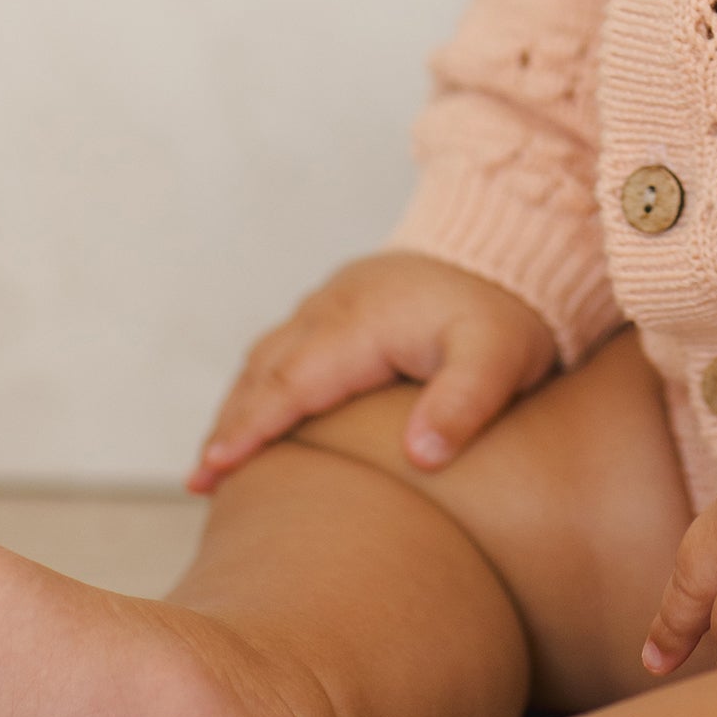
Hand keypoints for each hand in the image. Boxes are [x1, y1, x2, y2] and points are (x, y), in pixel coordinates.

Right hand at [187, 251, 557, 491]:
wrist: (517, 235)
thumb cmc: (510, 304)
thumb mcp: (501, 356)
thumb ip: (464, 403)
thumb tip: (422, 456)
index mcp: (362, 322)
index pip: (290, 385)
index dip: (249, 430)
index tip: (211, 472)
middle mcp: (338, 305)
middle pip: (266, 370)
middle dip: (230, 424)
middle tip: (199, 482)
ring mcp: (340, 297)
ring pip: (272, 353)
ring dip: (243, 401)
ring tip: (218, 458)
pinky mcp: (351, 299)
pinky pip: (291, 340)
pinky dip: (266, 378)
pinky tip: (266, 408)